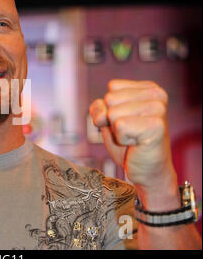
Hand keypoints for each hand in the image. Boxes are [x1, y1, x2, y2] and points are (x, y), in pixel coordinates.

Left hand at [89, 80, 178, 207]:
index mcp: (148, 88)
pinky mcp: (156, 126)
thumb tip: (102, 114)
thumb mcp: (108, 120)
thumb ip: (100, 107)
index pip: (112, 87)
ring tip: (133, 138)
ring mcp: (158, 109)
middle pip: (110, 98)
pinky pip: (119, 126)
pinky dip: (122, 139)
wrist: (147, 171)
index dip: (110, 108)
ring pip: (112, 113)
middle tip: (129, 132)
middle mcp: (156, 95)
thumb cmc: (129, 145)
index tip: (125, 121)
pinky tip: (136, 144)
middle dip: (111, 120)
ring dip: (117, 131)